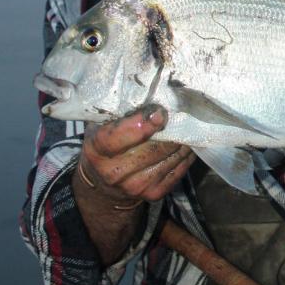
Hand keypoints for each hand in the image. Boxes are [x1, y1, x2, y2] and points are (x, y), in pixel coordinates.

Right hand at [76, 105, 194, 205]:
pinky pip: (178, 171)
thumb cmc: (104, 145)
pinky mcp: (153, 194)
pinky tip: (186, 144)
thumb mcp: (100, 126)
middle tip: (182, 114)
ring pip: (169, 158)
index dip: (144, 123)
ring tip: (187, 127)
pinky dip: (185, 156)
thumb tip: (148, 91)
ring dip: (182, 141)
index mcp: (98, 150)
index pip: (122, 136)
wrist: (103, 185)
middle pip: (153, 148)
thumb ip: (118, 112)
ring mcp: (135, 186)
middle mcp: (115, 172)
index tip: (160, 112)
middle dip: (171, 130)